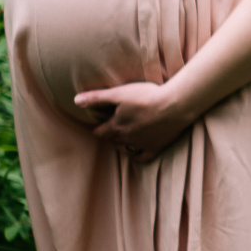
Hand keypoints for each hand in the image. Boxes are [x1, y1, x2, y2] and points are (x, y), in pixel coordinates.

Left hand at [74, 79, 194, 155]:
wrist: (175, 105)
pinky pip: (142, 157)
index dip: (96, 129)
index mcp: (117, 126)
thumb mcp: (119, 93)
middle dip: (108, 135)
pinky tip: (135, 151)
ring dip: (120, 145)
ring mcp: (142, 144)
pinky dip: (136, 155)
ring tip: (119, 140)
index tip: (94, 127)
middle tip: (108, 130)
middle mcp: (127, 138)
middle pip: (112, 140)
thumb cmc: (146, 96)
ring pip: (125, 149)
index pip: (100, 132)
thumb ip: (97, 98)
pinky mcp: (156, 147)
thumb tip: (76, 100)